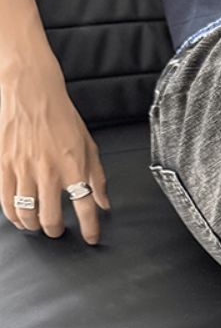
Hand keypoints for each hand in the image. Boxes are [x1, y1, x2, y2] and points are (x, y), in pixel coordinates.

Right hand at [0, 62, 110, 243]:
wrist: (30, 89)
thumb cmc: (60, 116)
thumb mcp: (89, 146)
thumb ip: (97, 178)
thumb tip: (104, 203)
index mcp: (74, 167)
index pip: (85, 207)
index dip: (90, 228)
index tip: (91, 238)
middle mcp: (48, 170)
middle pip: (51, 217)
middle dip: (55, 230)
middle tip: (57, 230)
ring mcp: (23, 167)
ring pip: (25, 211)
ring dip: (32, 224)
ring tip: (36, 225)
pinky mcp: (2, 161)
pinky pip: (4, 197)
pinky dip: (11, 212)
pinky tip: (16, 215)